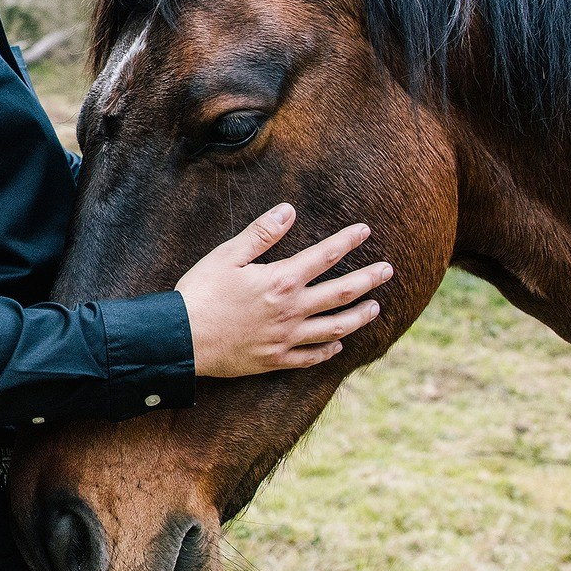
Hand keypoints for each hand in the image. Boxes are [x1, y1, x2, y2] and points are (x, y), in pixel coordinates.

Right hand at [174, 203, 392, 377]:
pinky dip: (328, 351)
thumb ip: (261, 234)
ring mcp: (286, 338)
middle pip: (341, 294)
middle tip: (388, 271)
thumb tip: (288, 211)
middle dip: (368, 280)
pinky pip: (311, 357)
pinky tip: (338, 345)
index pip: (325, 257)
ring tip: (375, 308)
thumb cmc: (200, 293)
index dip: (347, 241)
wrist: (181, 340)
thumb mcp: (226, 256)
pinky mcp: (275, 359)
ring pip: (334, 328)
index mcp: (281, 281)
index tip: (365, 231)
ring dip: (359, 317)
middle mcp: (291, 310)